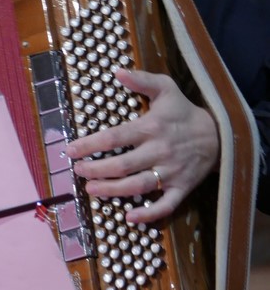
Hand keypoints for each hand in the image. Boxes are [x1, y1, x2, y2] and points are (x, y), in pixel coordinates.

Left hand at [64, 67, 219, 222]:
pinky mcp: (182, 189)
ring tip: (91, 190)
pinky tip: (129, 217)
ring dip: (112, 190)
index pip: (114, 137)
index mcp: (150, 128)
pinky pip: (165, 206)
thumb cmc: (183, 111)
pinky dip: (148, 214)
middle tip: (78, 171)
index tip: (70, 150)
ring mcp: (170, 172)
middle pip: (122, 165)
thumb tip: (117, 71)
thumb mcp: (166, 88)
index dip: (90, 145)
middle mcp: (158, 152)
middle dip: (96, 170)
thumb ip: (142, 80)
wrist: (218, 135)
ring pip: (138, 186)